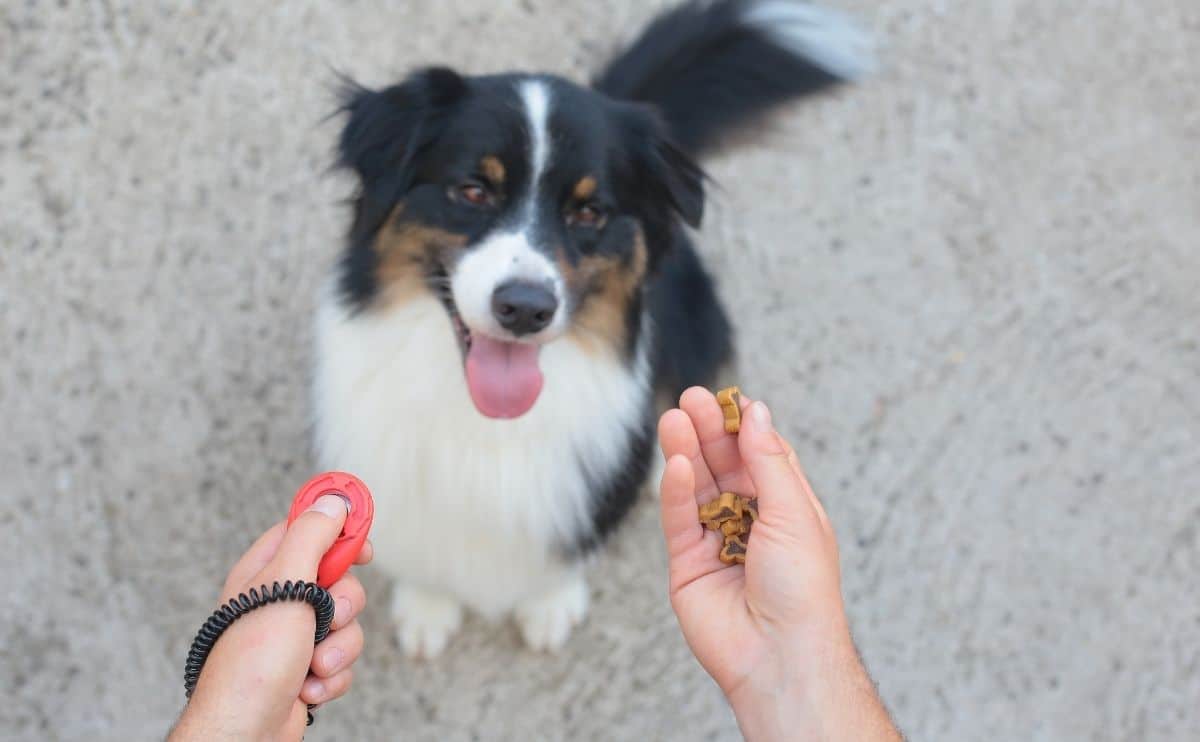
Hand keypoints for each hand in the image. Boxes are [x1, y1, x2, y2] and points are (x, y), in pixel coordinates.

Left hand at [170, 495, 372, 740]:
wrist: (245, 729)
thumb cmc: (252, 660)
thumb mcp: (285, 584)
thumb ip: (312, 536)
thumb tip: (333, 500)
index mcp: (267, 570)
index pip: (308, 528)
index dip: (340, 528)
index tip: (363, 539)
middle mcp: (281, 599)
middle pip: (340, 579)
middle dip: (345, 605)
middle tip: (328, 614)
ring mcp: (296, 635)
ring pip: (348, 624)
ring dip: (338, 648)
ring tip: (312, 665)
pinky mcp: (308, 668)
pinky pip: (343, 659)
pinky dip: (332, 676)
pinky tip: (307, 687)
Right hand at [659, 388, 899, 741]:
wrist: (779, 654)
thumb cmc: (803, 590)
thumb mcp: (794, 512)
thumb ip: (768, 460)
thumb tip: (758, 412)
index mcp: (787, 509)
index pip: (761, 455)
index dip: (744, 426)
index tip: (728, 397)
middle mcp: (751, 522)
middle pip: (724, 465)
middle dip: (709, 432)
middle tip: (690, 399)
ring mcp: (717, 542)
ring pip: (696, 487)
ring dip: (685, 451)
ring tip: (673, 418)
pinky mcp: (687, 564)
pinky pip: (678, 518)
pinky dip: (674, 489)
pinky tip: (674, 462)